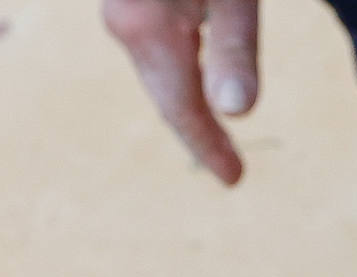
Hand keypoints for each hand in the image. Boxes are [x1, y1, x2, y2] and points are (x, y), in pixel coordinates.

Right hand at [103, 0, 258, 183]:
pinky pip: (152, 52)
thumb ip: (234, 51)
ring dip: (187, 108)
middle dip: (199, 134)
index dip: (208, 146)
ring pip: (157, 74)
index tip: (234, 179)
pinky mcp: (127, 1)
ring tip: (217, 140)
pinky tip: (196, 87)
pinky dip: (176, 77)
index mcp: (149, 27)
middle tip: (231, 171)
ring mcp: (119, 11)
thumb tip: (236, 111)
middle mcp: (124, 22)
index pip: (182, 106)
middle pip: (165, 95)